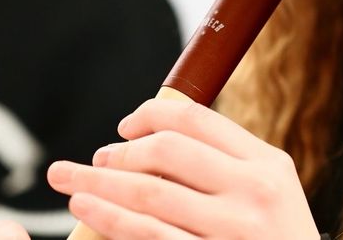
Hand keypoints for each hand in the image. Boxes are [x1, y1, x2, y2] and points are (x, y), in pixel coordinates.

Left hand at [47, 99, 321, 239]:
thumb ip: (229, 164)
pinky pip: (149, 236)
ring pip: (151, 194)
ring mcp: (231, 231)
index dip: (152, 115)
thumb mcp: (270, 194)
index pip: (198, 119)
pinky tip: (85, 207)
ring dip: (101, 182)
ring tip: (72, 179)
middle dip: (123, 150)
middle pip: (170, 150)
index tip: (126, 126)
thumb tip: (160, 139)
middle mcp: (253, 192)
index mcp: (267, 163)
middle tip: (100, 157)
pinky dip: (109, 218)